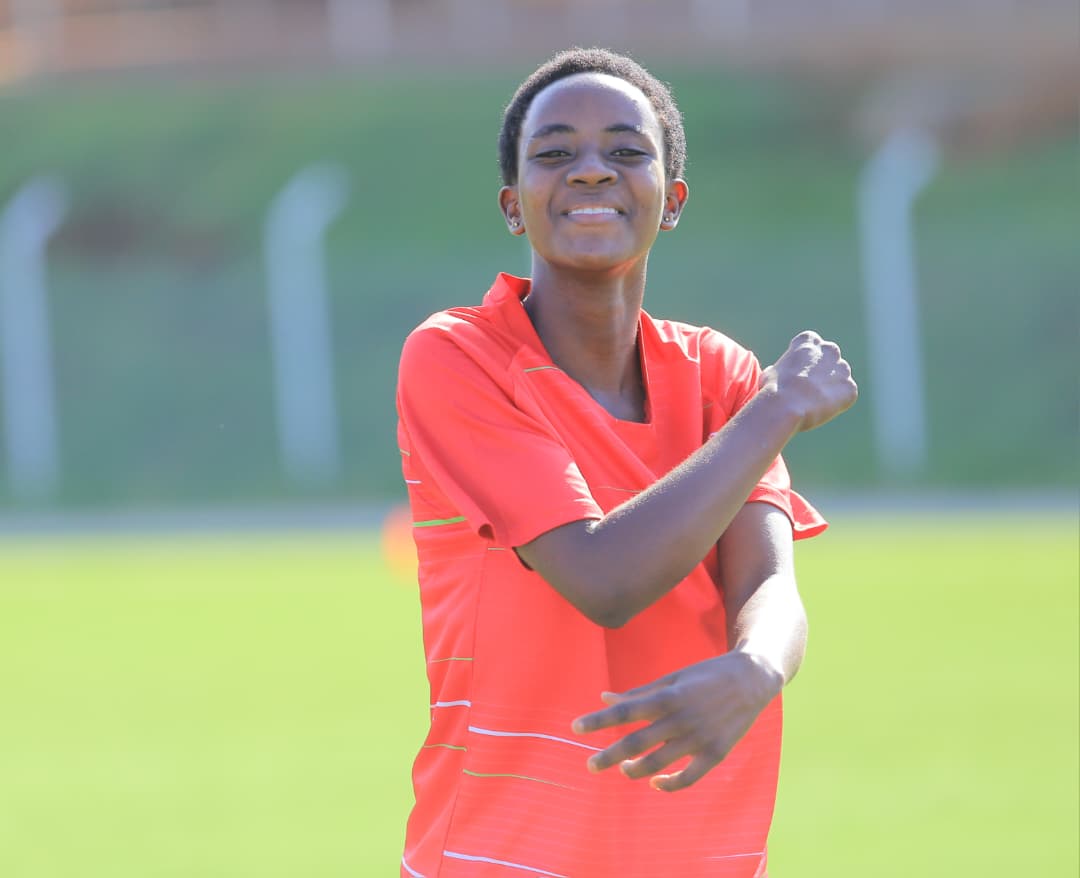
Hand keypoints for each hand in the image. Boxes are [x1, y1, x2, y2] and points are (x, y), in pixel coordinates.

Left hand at [571, 651, 783, 791]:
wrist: (752, 678)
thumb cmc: (706, 675)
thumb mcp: (672, 678)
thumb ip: (639, 692)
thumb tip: (604, 698)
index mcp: (667, 697)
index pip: (624, 711)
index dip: (598, 720)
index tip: (576, 727)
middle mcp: (680, 719)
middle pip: (636, 742)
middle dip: (609, 756)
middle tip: (590, 765)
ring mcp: (699, 738)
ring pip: (659, 763)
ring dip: (635, 771)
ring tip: (623, 770)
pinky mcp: (716, 753)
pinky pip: (688, 777)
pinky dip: (669, 784)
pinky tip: (655, 783)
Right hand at [759, 330, 857, 430]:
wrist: (785, 406)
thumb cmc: (773, 389)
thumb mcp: (771, 372)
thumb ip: (784, 369)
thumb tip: (780, 375)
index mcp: (808, 340)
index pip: (813, 345)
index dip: (806, 361)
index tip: (799, 373)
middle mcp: (829, 350)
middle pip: (830, 358)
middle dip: (823, 371)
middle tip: (810, 389)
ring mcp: (842, 369)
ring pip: (840, 377)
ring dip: (831, 387)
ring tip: (814, 402)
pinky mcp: (850, 388)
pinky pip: (847, 395)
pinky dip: (838, 402)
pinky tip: (822, 409)